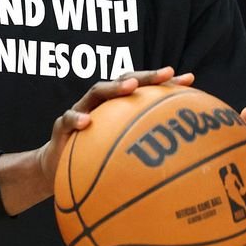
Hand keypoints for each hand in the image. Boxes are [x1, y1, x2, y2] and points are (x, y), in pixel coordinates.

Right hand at [0, 67, 193, 215]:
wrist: (56, 170)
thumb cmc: (93, 160)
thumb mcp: (120, 156)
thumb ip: (141, 153)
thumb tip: (181, 165)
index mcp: (118, 108)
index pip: (144, 89)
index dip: (165, 84)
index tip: (189, 80)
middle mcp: (101, 104)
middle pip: (124, 82)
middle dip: (146, 76)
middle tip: (166, 74)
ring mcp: (81, 111)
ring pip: (96, 92)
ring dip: (114, 87)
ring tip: (130, 87)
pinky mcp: (62, 127)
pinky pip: (68, 120)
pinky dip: (76, 118)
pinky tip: (87, 122)